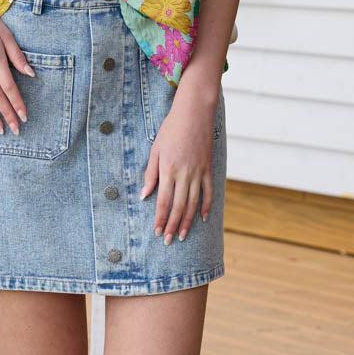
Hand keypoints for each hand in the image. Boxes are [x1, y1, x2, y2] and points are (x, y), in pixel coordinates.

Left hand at [139, 89, 218, 243]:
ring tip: (181, 236)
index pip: (163, 201)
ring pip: (193, 203)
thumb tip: (144, 195)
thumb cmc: (170, 129)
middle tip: (167, 241)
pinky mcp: (207, 168)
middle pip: (178, 207)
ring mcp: (198, 172)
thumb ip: (150, 173)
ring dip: (187, 222)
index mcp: (168, 169)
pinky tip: (203, 218)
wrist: (193, 113)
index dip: (159, 218)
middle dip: (171, 226)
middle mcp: (184, 174)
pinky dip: (206, 206)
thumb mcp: (155, 149)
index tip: (156, 231)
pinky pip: (208, 192)